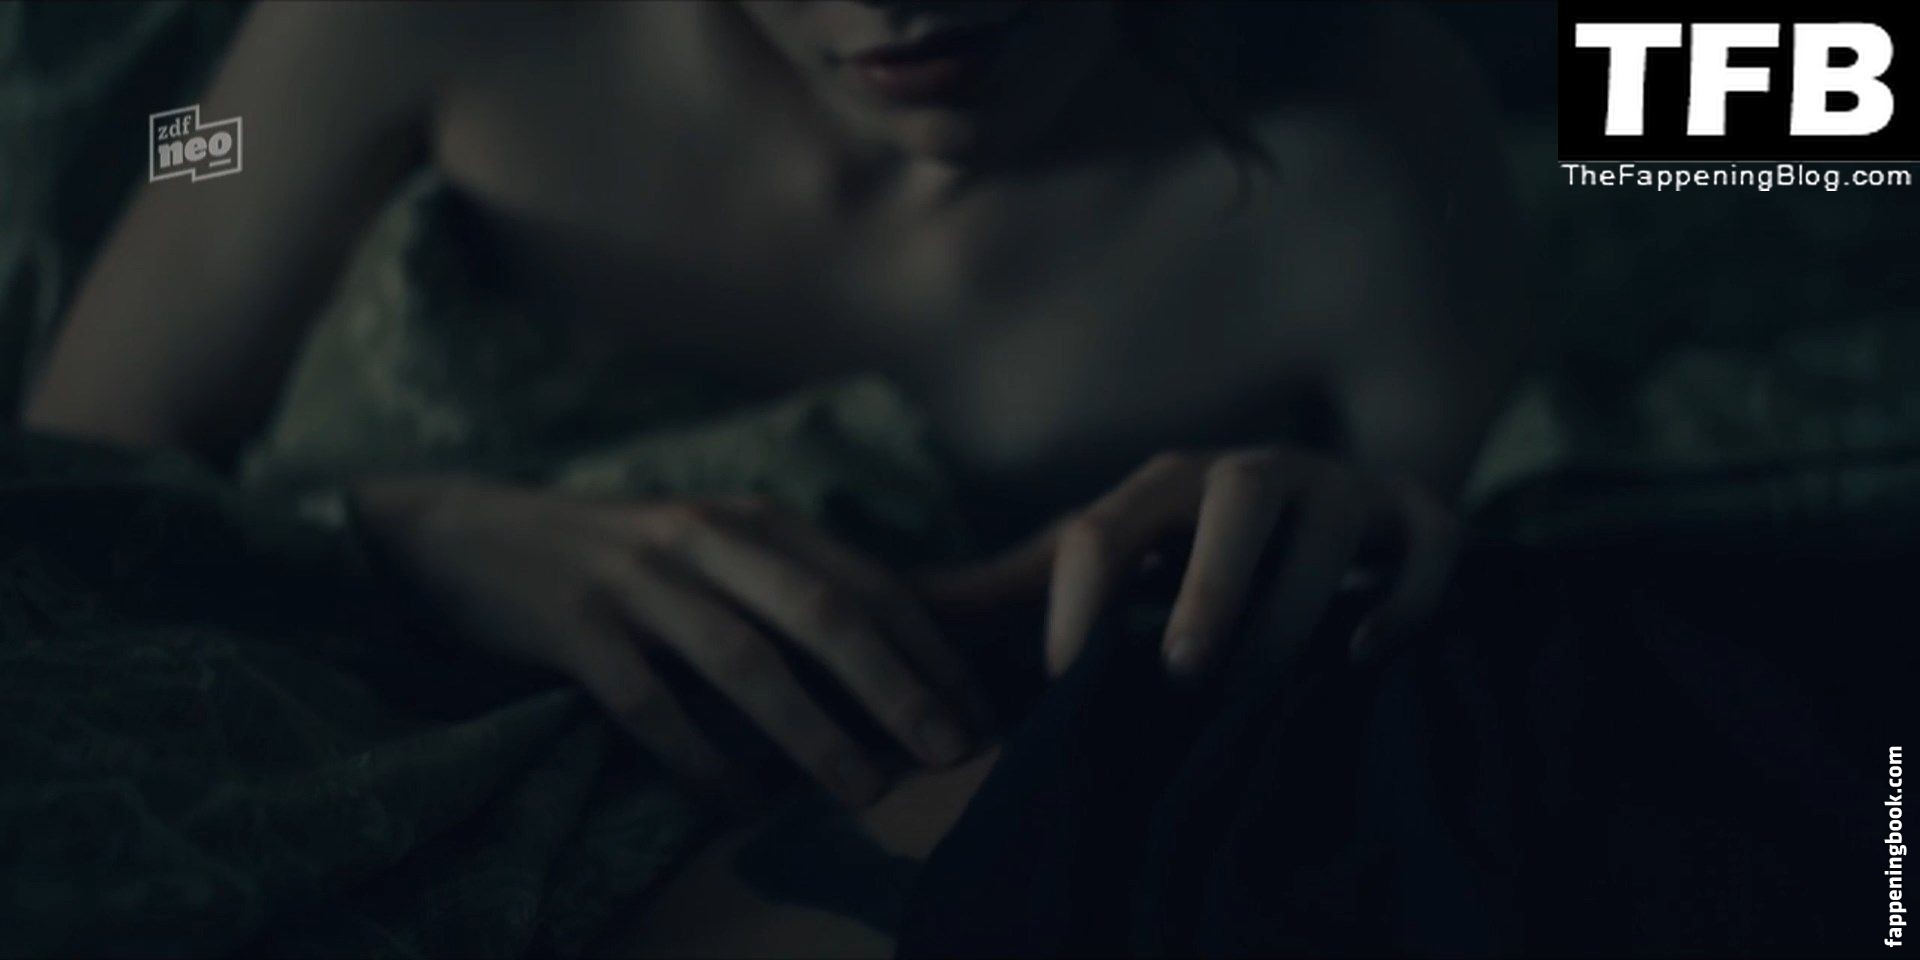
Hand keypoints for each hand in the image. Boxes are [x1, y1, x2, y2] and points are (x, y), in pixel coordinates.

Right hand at [355, 477, 986, 807]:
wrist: (465, 530)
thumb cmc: (614, 557)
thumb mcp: (708, 549)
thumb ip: (784, 591)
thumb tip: (892, 676)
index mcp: (751, 520)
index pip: (867, 581)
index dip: (931, 649)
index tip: (981, 713)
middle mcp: (703, 536)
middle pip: (822, 613)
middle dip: (896, 687)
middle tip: (951, 754)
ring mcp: (635, 577)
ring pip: (744, 659)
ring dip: (812, 732)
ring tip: (864, 795)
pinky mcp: (573, 624)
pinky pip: (649, 702)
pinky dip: (700, 757)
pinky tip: (737, 805)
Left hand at [924, 449, 1462, 677]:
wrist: (1317, 524)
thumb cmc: (1182, 558)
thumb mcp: (1101, 565)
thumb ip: (1009, 590)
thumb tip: (900, 600)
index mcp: (1161, 486)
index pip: (1106, 525)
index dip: (1078, 600)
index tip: (1063, 681)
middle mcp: (1251, 472)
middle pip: (1232, 498)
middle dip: (1210, 582)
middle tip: (1183, 674)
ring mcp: (1340, 488)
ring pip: (1333, 520)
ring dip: (1296, 605)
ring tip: (1260, 688)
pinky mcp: (1416, 518)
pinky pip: (1430, 540)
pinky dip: (1409, 594)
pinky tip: (1368, 652)